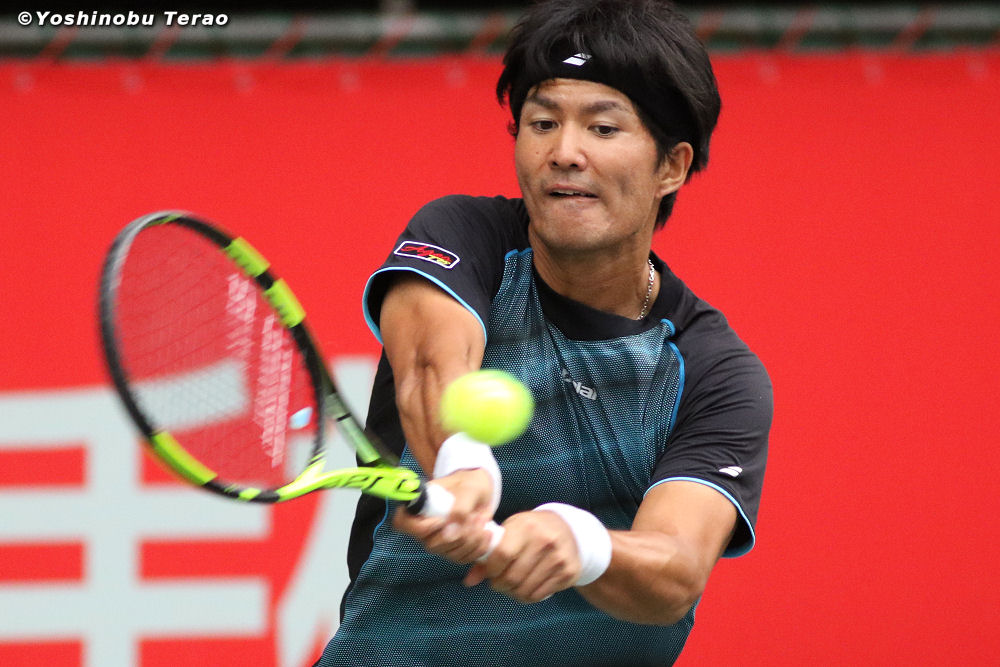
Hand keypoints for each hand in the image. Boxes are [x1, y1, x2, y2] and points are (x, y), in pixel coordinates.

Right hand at [393, 468, 496, 562]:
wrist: (480, 493)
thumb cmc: (469, 485)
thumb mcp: (468, 489)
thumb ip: (460, 507)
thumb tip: (452, 531)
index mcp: (419, 506)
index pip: (402, 523)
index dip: (420, 527)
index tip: (442, 520)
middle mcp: (424, 528)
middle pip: (431, 545)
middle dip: (459, 534)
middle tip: (474, 517)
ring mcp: (437, 541)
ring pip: (450, 554)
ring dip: (472, 540)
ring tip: (481, 520)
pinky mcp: (452, 551)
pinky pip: (463, 558)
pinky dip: (479, 547)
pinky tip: (485, 532)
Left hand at [464, 509, 581, 602]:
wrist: (568, 529)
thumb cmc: (531, 530)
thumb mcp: (510, 531)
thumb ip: (489, 554)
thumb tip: (469, 582)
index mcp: (526, 526)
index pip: (502, 555)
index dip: (492, 570)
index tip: (491, 572)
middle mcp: (544, 541)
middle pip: (512, 577)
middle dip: (500, 585)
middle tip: (499, 583)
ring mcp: (558, 558)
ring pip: (525, 590)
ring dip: (513, 593)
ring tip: (512, 585)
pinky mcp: (568, 572)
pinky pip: (539, 595)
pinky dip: (527, 596)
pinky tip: (526, 587)